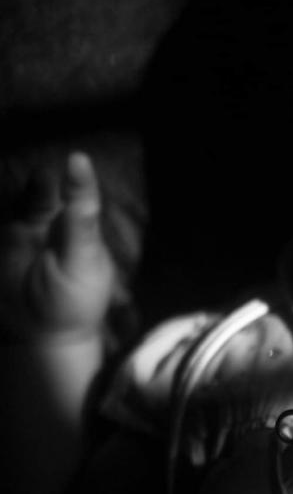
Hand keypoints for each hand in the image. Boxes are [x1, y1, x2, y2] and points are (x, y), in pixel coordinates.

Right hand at [0, 152, 115, 344]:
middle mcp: (52, 224)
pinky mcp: (2, 242)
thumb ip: (80, 232)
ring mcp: (23, 232)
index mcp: (80, 229)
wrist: (42, 334)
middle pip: (42, 193)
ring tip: (29, 194)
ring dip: (17, 192)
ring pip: (18, 203)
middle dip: (39, 183)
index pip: (79, 197)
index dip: (78, 179)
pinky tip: (2, 211)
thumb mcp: (83, 267)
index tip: (78, 159)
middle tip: (41, 175)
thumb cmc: (75, 301)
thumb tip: (81, 201)